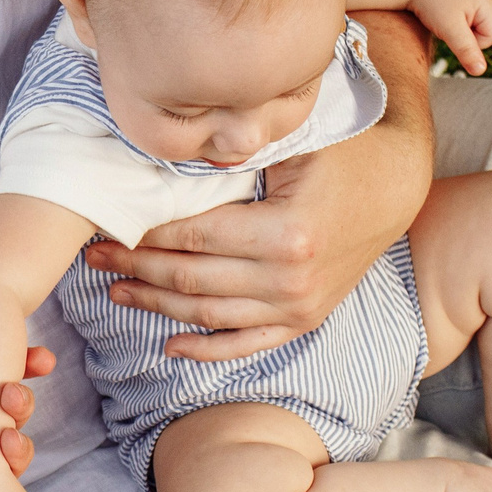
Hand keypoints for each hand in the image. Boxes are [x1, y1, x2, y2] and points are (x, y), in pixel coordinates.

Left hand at [84, 136, 427, 358]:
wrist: (396, 185)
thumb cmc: (341, 150)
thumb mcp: (292, 142)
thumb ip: (235, 156)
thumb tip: (162, 167)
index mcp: (287, 234)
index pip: (193, 238)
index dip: (145, 234)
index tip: (108, 224)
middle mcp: (291, 280)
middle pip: (191, 280)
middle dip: (136, 268)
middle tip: (95, 256)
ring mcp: (299, 307)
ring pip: (208, 316)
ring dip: (156, 305)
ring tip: (115, 288)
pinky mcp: (304, 320)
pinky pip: (246, 345)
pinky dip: (205, 349)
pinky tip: (169, 344)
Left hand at [405, 0, 491, 75]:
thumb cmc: (429, 3)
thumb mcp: (448, 30)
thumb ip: (466, 50)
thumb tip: (481, 71)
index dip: (473, 41)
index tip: (452, 30)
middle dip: (472, 33)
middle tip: (449, 24)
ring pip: (484, 21)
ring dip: (467, 25)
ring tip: (448, 15)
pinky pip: (476, 11)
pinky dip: (463, 16)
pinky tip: (449, 9)